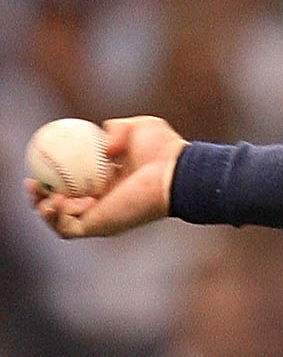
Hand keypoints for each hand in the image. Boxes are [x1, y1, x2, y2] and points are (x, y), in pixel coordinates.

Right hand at [28, 115, 185, 237]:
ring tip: (44, 193)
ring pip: (61, 221)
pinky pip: (68, 228)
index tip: (40, 165)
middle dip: (42, 199)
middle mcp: (103, 203)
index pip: (76, 184)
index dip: (55, 177)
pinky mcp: (100, 227)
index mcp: (109, 183)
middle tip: (33, 184)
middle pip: (63, 206)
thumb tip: (101, 135)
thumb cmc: (164, 150)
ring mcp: (101, 217)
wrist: (174, 172)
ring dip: (45, 210)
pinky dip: (56, 217)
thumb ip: (117, 129)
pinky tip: (56, 200)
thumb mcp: (138, 128)